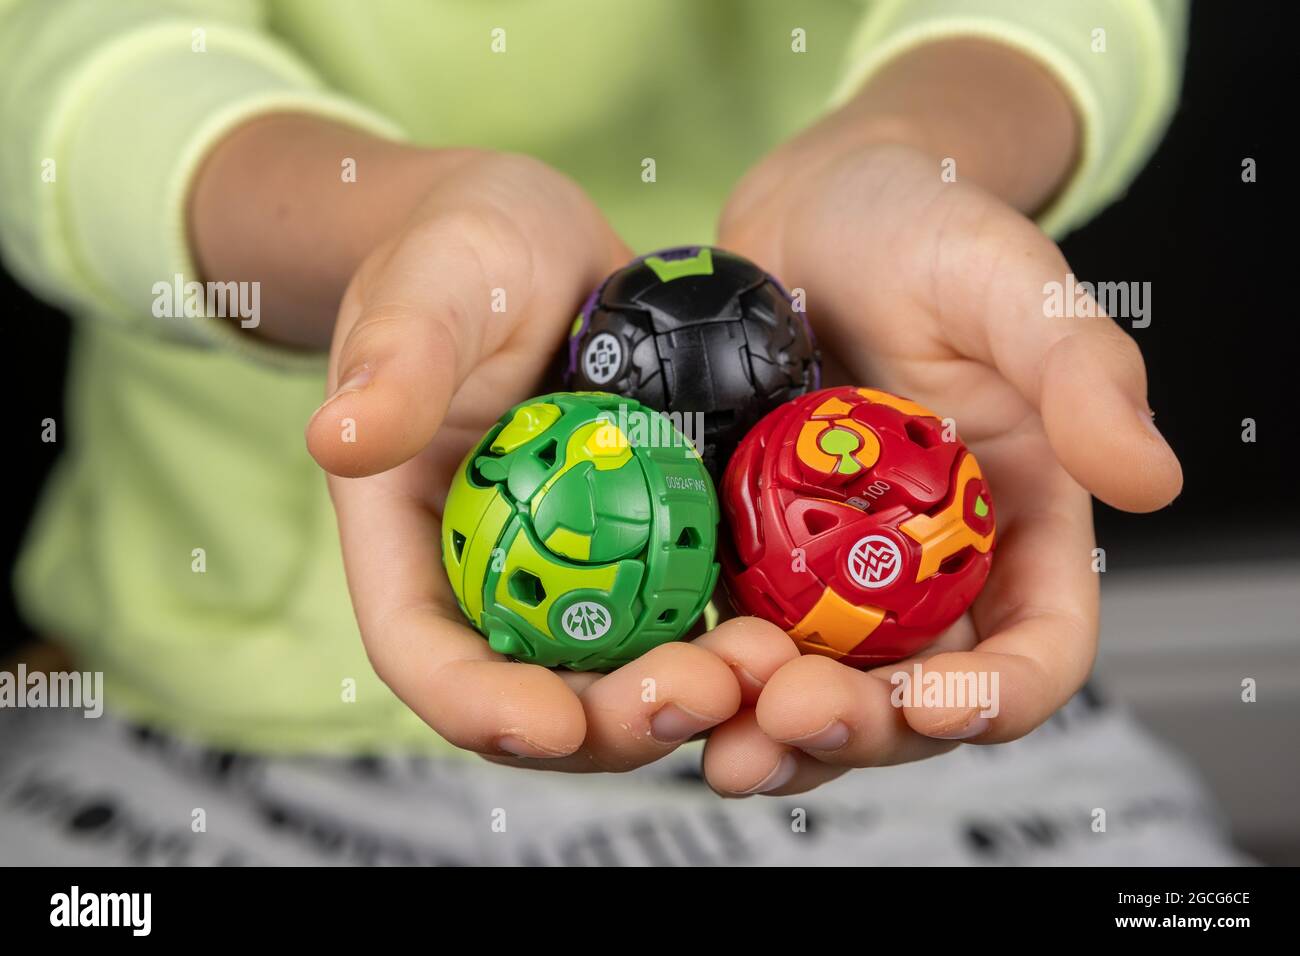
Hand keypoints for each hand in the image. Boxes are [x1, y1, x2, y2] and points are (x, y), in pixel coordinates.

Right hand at [303, 147, 796, 768]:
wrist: (542, 240)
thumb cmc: (463, 249)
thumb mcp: (430, 285)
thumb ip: (393, 360)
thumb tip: (336, 439)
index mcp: (414, 535)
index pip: (425, 651)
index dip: (480, 707)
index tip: (554, 726)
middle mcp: (494, 570)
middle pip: (541, 684)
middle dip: (617, 721)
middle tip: (705, 697)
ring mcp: (577, 562)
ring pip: (629, 665)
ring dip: (698, 691)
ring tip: (768, 670)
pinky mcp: (650, 535)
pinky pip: (692, 603)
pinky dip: (741, 630)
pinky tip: (800, 627)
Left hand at [698, 45, 1181, 795]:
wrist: (811, 208)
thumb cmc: (922, 228)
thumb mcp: (1008, 282)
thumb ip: (1081, 371)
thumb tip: (1155, 479)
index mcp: (1016, 526)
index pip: (1035, 650)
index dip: (996, 698)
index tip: (932, 702)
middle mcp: (928, 567)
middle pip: (911, 697)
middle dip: (857, 728)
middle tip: (787, 717)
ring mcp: (833, 568)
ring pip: (815, 686)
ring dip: (770, 728)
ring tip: (717, 737)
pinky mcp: (751, 550)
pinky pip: (731, 631)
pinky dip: (704, 670)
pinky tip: (661, 680)